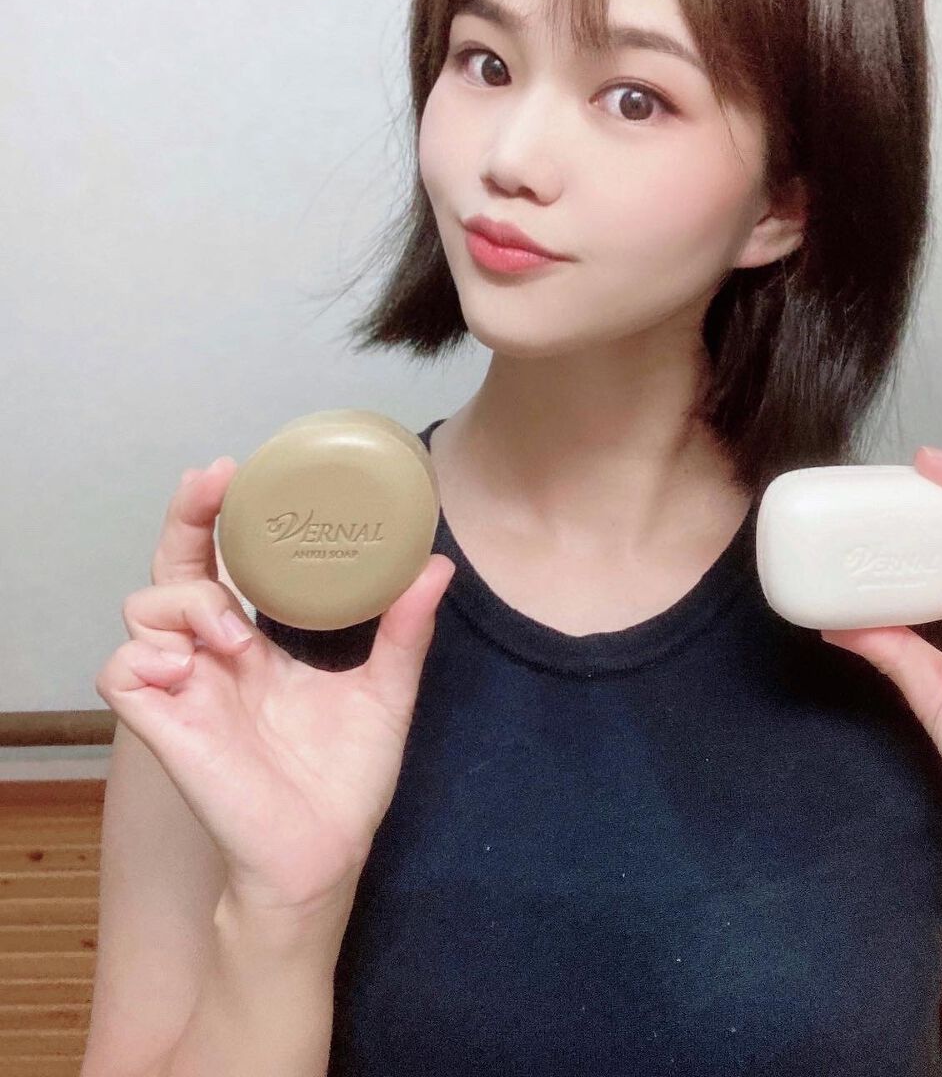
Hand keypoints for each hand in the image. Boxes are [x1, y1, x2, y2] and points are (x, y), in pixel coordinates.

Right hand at [97, 456, 455, 915]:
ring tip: (236, 636)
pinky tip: (194, 665)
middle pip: (175, 568)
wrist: (326, 853)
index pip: (227, 565)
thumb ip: (405, 630)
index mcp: (263, 644)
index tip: (237, 472)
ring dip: (188, 603)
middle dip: (186, 520)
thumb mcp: (386, 691)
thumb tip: (437, 565)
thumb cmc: (347, 779)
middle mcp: (218, 658)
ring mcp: (188, 688)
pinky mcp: (165, 725)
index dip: (221, 519)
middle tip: (211, 482)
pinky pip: (120, 670)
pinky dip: (146, 654)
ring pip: (144, 608)